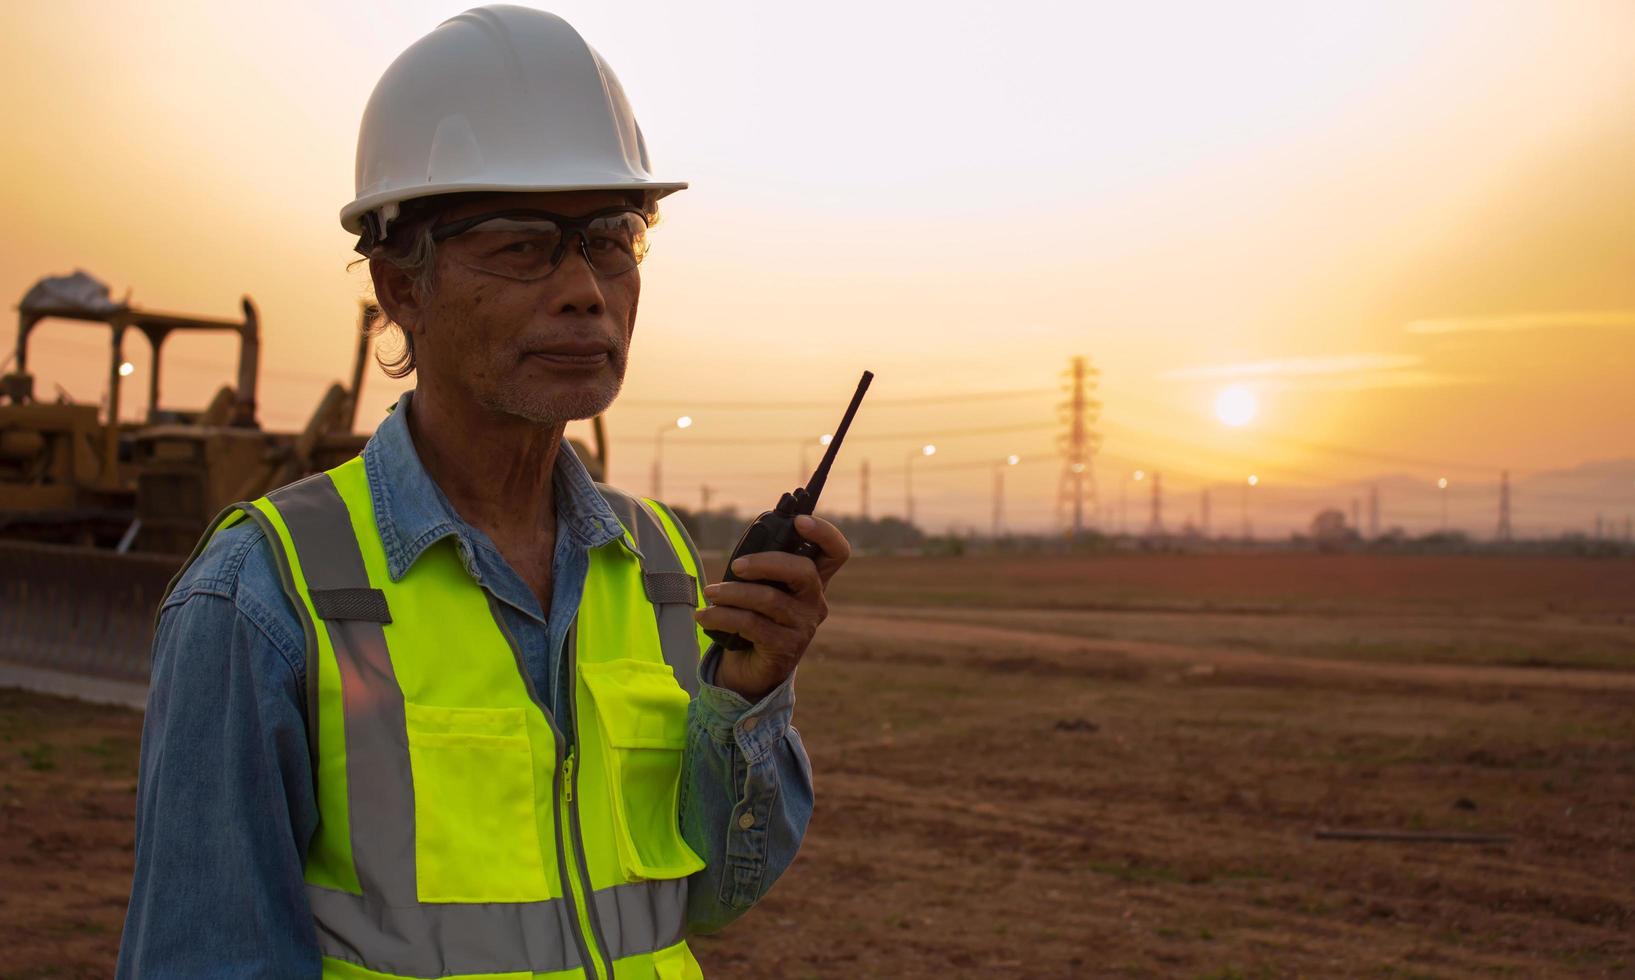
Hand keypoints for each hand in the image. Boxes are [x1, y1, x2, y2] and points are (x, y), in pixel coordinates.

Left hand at [693, 514, 849, 701]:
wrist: (752, 668)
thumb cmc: (755, 616)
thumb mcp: (762, 587)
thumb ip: (762, 565)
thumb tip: (746, 545)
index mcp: (813, 579)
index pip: (835, 552)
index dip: (824, 533)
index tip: (799, 521)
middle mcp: (815, 601)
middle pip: (803, 571)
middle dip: (766, 562)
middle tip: (737, 565)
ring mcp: (802, 626)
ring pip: (769, 599)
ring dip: (732, 593)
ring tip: (709, 593)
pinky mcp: (784, 648)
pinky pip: (751, 624)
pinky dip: (722, 617)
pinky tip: (705, 616)